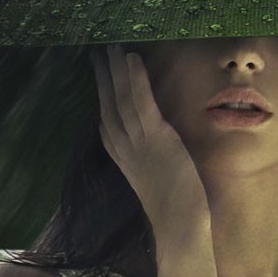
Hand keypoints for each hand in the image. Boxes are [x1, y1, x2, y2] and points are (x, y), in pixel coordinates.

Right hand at [92, 44, 206, 229]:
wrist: (180, 227)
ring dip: (116, 72)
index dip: (103, 104)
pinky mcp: (157, 138)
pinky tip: (132, 60)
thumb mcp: (160, 188)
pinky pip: (142, 102)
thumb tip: (161, 161)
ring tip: (112, 49)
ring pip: (121, 100)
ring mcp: (140, 143)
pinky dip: (135, 79)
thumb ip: (155, 171)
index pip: (108, 128)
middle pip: (109, 107)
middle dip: (103, 81)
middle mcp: (127, 150)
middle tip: (97, 56)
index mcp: (126, 163)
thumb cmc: (177, 215)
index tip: (99, 87)